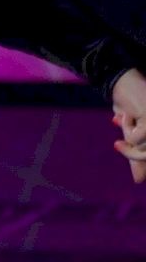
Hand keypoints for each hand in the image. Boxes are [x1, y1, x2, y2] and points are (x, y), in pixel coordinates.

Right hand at [110, 66, 145, 183]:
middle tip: (118, 144)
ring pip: (143, 149)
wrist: (123, 81)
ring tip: (126, 120)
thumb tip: (139, 180)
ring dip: (128, 137)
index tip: (125, 150)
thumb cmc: (131, 106)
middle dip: (132, 153)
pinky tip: (127, 114)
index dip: (139, 158)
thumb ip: (138, 153)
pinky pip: (136, 138)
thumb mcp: (134, 134)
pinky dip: (126, 128)